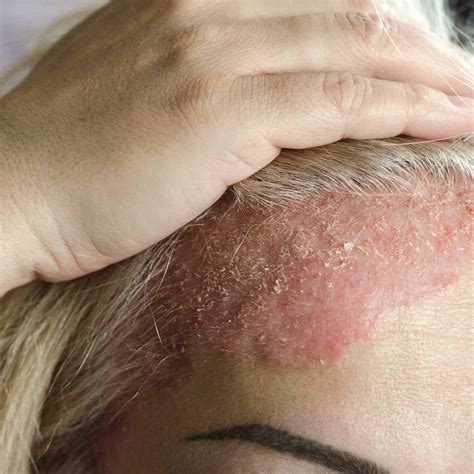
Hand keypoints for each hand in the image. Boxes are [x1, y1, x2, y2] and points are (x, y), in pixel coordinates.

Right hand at [1, 0, 471, 292]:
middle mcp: (206, 13)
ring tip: (468, 106)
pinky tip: (438, 124)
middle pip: (350, 16)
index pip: (317, 3)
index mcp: (190, 5)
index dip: (380, 33)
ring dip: (424, 80)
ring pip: (353, 52)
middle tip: (462, 85)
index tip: (421, 66)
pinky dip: (396, 110)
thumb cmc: (73, 158)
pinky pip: (334, 100)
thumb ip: (206, 80)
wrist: (15, 189)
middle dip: (419, 52)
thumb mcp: (142, 92)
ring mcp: (213, 57)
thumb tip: (266, 100)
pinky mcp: (219, 114)